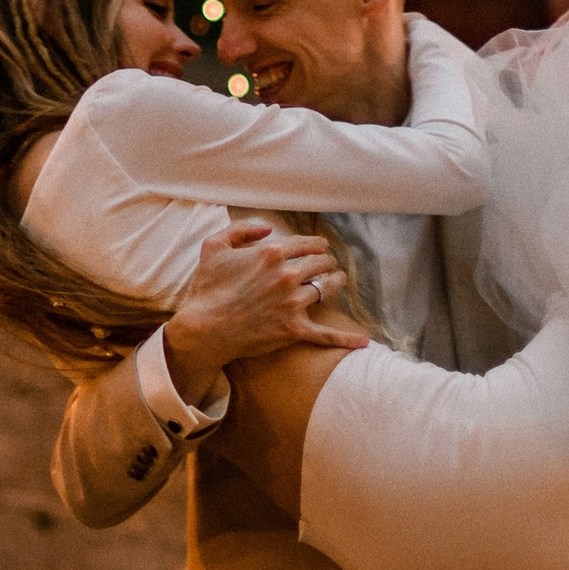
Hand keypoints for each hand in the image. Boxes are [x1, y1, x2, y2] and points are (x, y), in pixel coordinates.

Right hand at [164, 220, 371, 404]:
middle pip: (319, 263)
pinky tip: (364, 341)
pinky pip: (325, 334)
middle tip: (328, 264)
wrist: (205, 328)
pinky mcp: (293, 329)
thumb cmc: (207, 287)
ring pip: (326, 288)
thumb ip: (241, 229)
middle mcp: (287, 276)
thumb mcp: (214, 246)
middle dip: (326, 261)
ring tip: (338, 280)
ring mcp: (293, 303)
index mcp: (271, 253)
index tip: (320, 247)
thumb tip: (267, 228)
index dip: (316, 244)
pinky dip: (346, 338)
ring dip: (335, 282)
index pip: (305, 244)